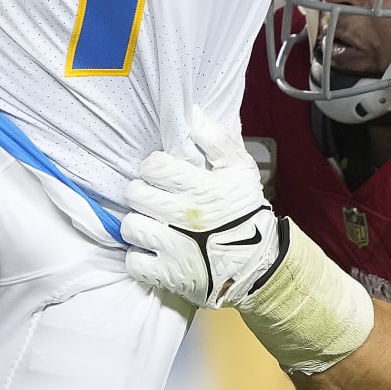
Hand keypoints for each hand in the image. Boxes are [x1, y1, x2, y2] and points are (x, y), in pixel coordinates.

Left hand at [122, 109, 284, 307]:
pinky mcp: (169, 275)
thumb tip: (194, 113)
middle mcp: (183, 217)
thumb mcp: (241, 170)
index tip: (162, 175)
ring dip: (138, 224)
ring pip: (130, 226)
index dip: (154, 168)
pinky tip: (153, 250)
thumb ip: (218, 140)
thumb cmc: (246, 213)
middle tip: (154, 198)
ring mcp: (174, 248)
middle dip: (142, 193)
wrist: (260, 264)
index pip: (153, 166)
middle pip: (135, 194)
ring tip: (152, 224)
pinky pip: (133, 261)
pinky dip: (139, 257)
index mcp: (200, 187)